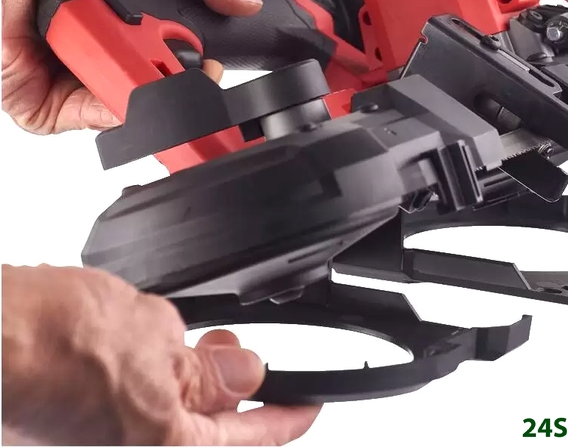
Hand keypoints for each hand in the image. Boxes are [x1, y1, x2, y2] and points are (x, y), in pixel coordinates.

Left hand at [1, 0, 261, 133]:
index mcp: (132, 20)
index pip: (181, 51)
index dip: (201, 60)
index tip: (213, 60)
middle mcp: (111, 52)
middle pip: (161, 84)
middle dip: (174, 76)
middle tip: (173, 58)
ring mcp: (84, 81)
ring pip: (132, 107)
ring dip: (138, 87)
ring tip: (126, 53)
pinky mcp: (54, 106)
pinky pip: (95, 119)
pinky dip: (107, 107)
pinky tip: (107, 76)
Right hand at [1, 264, 320, 444]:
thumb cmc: (55, 341)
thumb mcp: (156, 343)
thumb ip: (206, 369)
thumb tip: (241, 375)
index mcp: (164, 445)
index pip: (247, 436)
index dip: (285, 418)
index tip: (307, 405)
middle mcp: (134, 447)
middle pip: (205, 423)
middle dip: (228, 382)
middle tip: (239, 352)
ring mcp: (104, 433)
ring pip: (168, 406)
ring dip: (190, 370)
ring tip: (195, 335)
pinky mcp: (80, 414)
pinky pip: (136, 396)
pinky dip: (155, 368)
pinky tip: (152, 340)